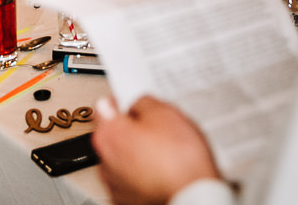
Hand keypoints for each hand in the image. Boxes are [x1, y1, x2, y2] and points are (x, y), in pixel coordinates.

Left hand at [93, 96, 218, 204]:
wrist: (193, 196)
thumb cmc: (180, 160)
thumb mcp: (165, 113)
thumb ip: (143, 102)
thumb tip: (138, 105)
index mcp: (109, 134)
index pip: (104, 107)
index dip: (122, 102)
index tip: (133, 103)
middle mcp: (105, 161)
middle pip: (113, 135)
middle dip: (131, 130)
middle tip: (156, 128)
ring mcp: (115, 184)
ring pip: (122, 158)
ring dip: (136, 153)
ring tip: (164, 153)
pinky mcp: (127, 200)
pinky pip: (131, 179)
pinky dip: (141, 174)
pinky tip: (162, 171)